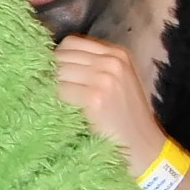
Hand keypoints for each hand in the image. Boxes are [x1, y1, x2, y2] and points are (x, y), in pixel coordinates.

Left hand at [54, 36, 164, 173]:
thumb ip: (91, 67)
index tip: (53, 74)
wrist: (144, 146)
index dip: (58, 58)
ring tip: (51, 99)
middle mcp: (112, 61)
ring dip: (49, 85)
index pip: (71, 43)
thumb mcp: (116, 82)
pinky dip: (53, 99)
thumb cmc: (126, 118)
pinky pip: (60, 91)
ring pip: (58, 71)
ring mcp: (104, 77)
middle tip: (45, 89)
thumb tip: (49, 62)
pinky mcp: (95, 97)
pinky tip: (56, 109)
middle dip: (50, 71)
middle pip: (62, 55)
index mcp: (117, 53)